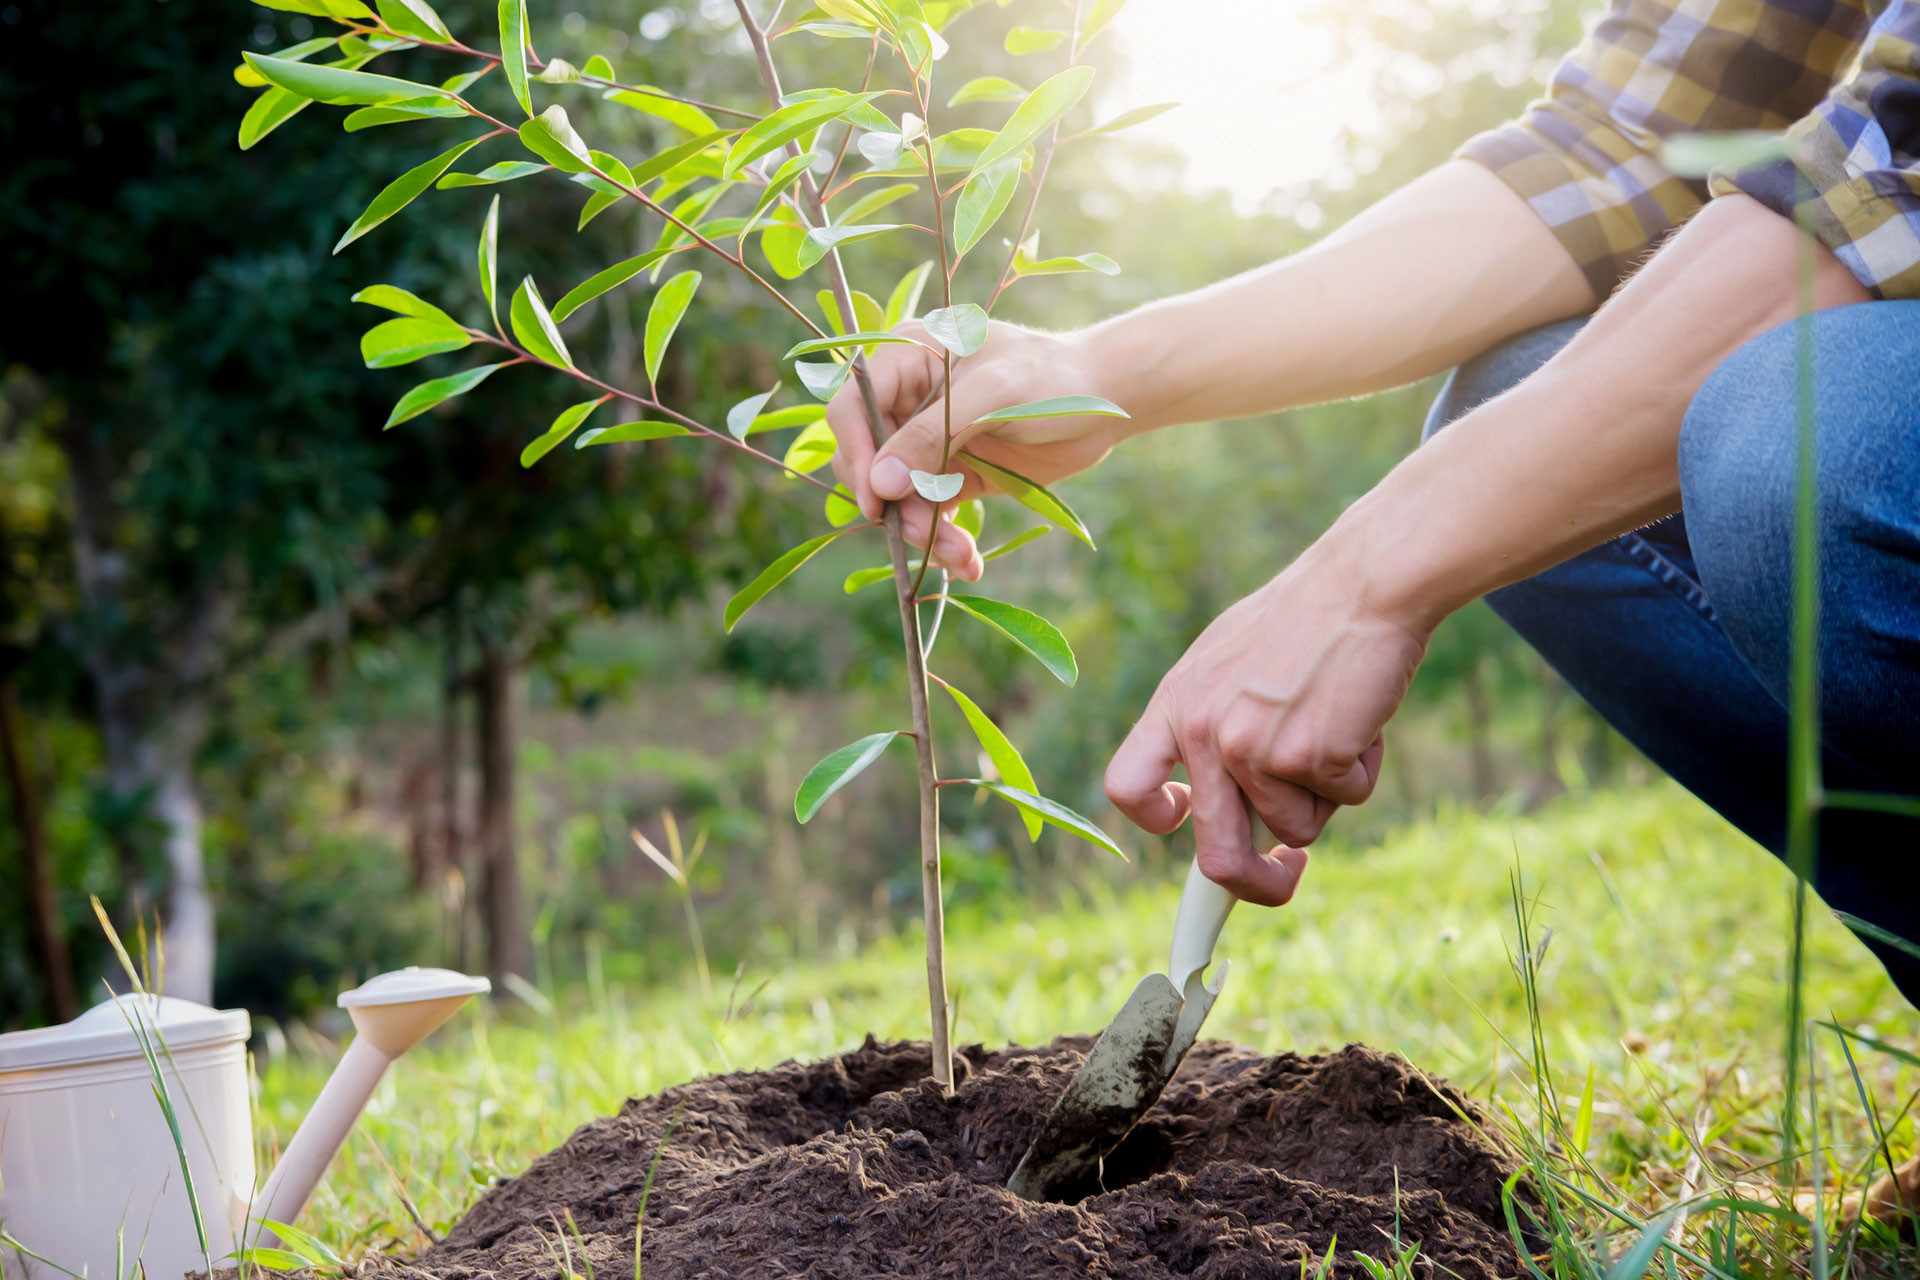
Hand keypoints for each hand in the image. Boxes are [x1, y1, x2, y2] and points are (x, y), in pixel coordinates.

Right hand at [824, 319, 1134, 578]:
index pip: (853, 407)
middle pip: (869, 461)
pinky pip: (930, 513)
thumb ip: (932, 436)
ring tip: (962, 557)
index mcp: (908, 360)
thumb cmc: (1052, 379)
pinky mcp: (951, 475)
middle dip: (894, 504)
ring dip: (923, 532)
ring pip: (899, 497)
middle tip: (923, 536)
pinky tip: (968, 562)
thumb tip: (879, 483)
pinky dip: (944, 540)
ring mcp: (928, 441)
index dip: (857, 453)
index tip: (875, 500)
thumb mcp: (993, 397)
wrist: (1106, 403)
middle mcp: (909, 401)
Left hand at [1102, 539, 1426, 905]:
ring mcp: (1254, 748)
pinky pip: (1346, 800)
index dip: (1155, 819)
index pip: (1127, 787)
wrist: (1363, 584)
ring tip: (1337, 723)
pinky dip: (1362, 771)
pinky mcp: (1311, 757)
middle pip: (1216, 855)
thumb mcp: (1226, 662)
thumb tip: (1218, 800)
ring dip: (1327, 793)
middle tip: (1286, 876)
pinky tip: (1361, 717)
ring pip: (1298, 826)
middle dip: (1255, 885)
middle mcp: (1204, 733)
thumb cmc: (1304, 620)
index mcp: (1175, 705)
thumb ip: (1212, 723)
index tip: (1185, 824)